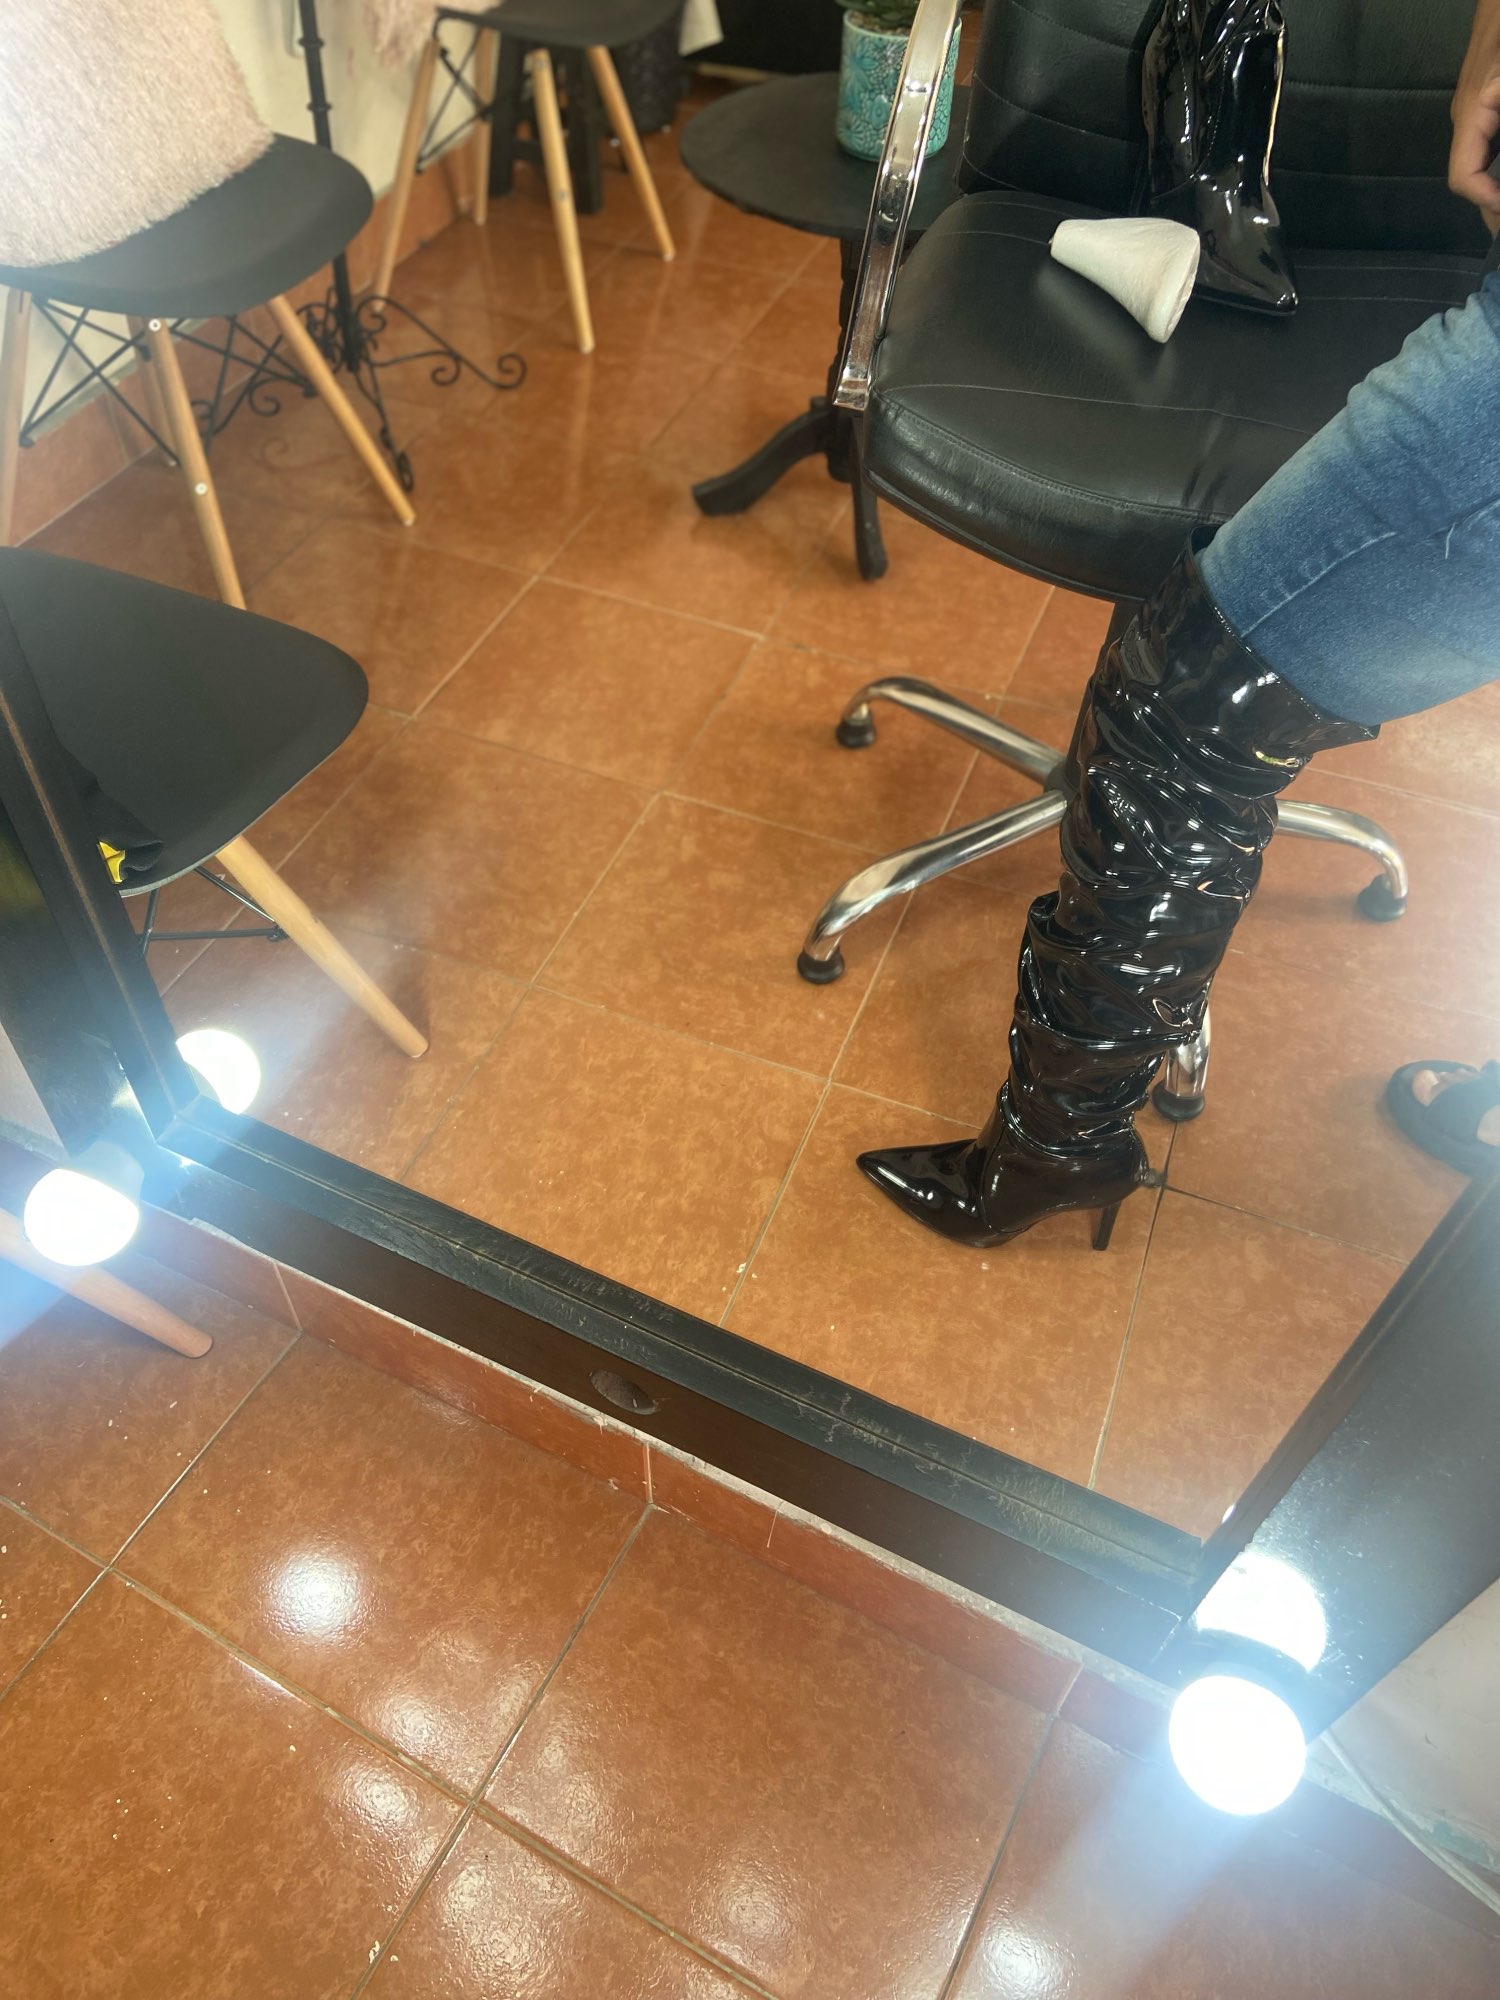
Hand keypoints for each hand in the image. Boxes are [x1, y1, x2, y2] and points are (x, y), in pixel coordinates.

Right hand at [1451, 18, 1499, 232]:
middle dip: (1492, 209)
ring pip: (1479, 165)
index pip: (1464, 177)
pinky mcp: (1488, 104)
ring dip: (1494, 192)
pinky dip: (1497, 171)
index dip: (1489, 204)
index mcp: (1474, 115)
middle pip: (1471, 179)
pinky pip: (1489, 147)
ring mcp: (1476, 112)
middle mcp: (1468, 119)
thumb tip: (1499, 181)